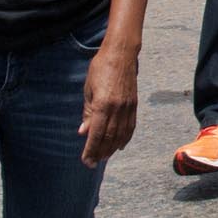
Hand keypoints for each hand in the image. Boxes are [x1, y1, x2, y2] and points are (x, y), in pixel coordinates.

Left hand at [76, 47, 137, 165]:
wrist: (121, 54)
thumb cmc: (101, 68)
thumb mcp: (88, 89)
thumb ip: (87, 112)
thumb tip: (84, 132)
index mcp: (103, 104)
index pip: (96, 134)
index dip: (91, 150)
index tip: (86, 161)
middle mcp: (117, 108)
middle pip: (109, 137)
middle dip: (100, 152)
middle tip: (93, 163)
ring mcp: (128, 107)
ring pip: (121, 134)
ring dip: (112, 148)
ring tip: (104, 157)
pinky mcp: (134, 104)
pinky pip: (130, 126)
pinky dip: (125, 138)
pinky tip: (120, 145)